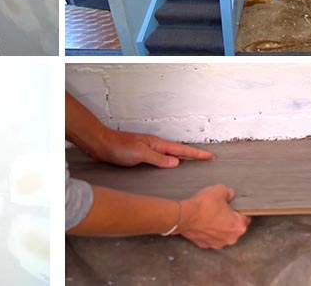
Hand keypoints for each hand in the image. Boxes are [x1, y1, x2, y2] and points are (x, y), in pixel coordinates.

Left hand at [93, 129, 213, 167]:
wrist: (101, 144)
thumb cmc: (118, 147)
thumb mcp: (140, 154)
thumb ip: (158, 158)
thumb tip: (176, 163)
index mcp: (157, 144)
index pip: (181, 149)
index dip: (196, 154)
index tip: (209, 156)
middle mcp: (154, 145)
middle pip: (178, 150)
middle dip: (193, 154)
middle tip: (206, 158)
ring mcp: (148, 149)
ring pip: (169, 154)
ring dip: (182, 157)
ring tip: (192, 162)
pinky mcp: (140, 155)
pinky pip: (160, 158)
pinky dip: (168, 161)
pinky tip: (167, 165)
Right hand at [176, 185, 250, 248]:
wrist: (184, 215)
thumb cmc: (203, 206)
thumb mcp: (219, 190)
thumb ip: (228, 192)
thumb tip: (229, 194)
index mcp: (239, 226)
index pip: (246, 217)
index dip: (239, 209)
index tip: (233, 205)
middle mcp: (230, 238)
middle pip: (234, 226)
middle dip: (228, 218)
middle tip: (220, 208)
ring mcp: (217, 243)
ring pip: (222, 233)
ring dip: (218, 226)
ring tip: (209, 215)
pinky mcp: (205, 244)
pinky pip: (209, 236)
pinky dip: (207, 230)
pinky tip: (202, 222)